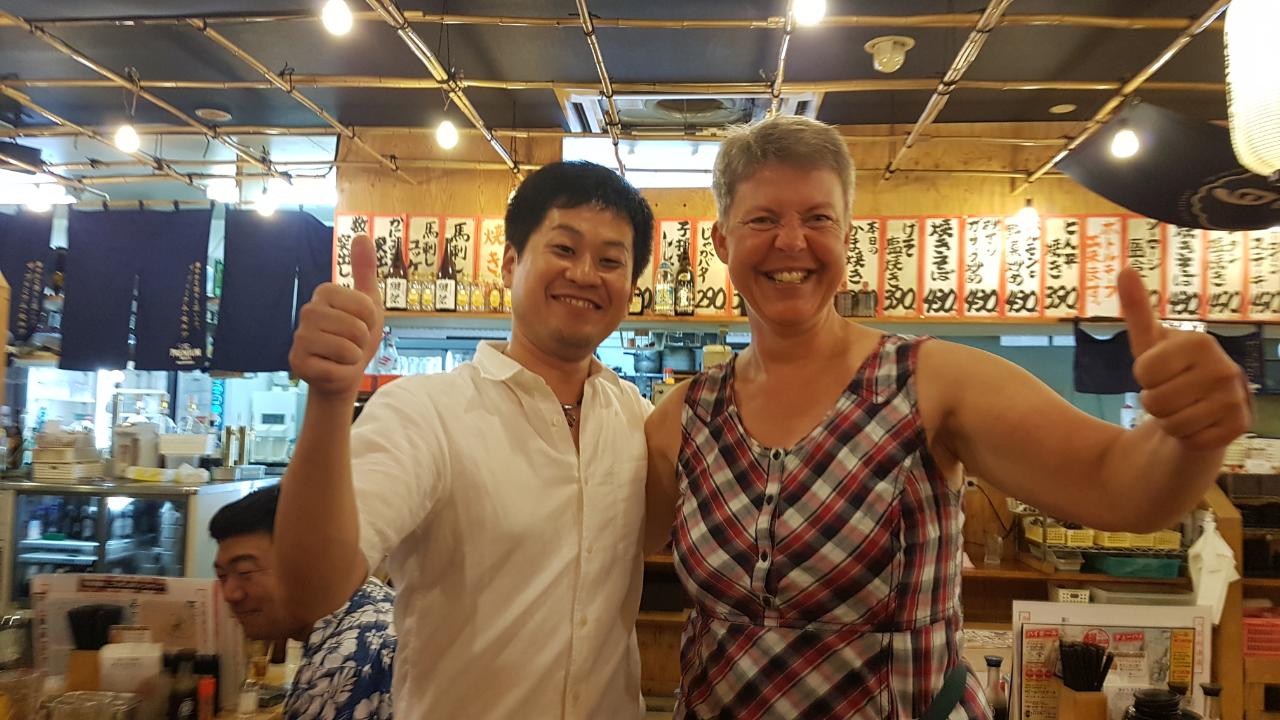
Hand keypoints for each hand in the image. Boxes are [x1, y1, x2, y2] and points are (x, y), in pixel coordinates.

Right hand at [289, 234, 383, 397]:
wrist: (343, 372)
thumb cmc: (356, 336)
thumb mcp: (368, 302)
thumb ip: (365, 270)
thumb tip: (362, 235)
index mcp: (324, 292)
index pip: (366, 306)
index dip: (371, 320)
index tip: (361, 323)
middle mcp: (307, 311)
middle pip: (357, 328)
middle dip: (362, 341)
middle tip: (352, 343)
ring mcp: (299, 337)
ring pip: (347, 349)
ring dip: (353, 357)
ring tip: (343, 355)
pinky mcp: (297, 362)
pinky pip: (335, 369)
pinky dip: (341, 372)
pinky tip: (331, 368)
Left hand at [1119, 267, 1251, 449]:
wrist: (1198, 409)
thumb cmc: (1168, 372)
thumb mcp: (1148, 343)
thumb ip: (1138, 309)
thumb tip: (1125, 269)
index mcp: (1200, 342)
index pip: (1144, 372)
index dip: (1143, 377)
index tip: (1157, 372)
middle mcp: (1225, 368)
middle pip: (1154, 401)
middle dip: (1153, 402)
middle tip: (1170, 394)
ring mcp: (1235, 399)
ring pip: (1171, 424)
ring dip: (1168, 421)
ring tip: (1182, 408)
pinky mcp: (1239, 427)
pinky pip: (1190, 441)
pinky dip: (1186, 437)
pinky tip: (1197, 424)